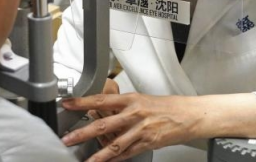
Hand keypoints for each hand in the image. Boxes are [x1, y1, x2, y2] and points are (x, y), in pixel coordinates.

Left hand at [61, 93, 199, 161]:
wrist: (188, 115)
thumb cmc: (165, 106)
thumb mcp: (141, 100)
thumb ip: (121, 107)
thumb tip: (100, 110)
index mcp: (131, 99)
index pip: (101, 99)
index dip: (82, 102)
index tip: (68, 104)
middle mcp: (134, 113)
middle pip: (103, 124)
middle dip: (83, 132)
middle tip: (68, 139)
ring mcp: (140, 129)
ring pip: (114, 144)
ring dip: (97, 154)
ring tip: (86, 161)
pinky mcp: (148, 143)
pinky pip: (128, 153)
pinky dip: (115, 160)